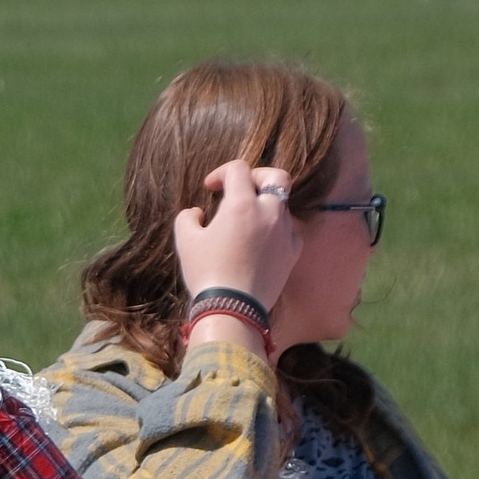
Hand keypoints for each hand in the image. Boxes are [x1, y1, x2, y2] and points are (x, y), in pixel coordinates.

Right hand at [173, 158, 299, 337]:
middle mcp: (269, 212)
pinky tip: (262, 242)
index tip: (210, 188)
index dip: (221, 173)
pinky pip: (289, 231)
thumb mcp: (185, 242)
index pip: (238, 169)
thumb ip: (187, 218)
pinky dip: (277, 230)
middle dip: (258, 176)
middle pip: (276, 176)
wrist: (233, 309)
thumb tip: (196, 212)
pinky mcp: (293, 252)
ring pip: (282, 204)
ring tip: (248, 221)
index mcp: (242, 204)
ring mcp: (285, 232)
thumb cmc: (206, 272)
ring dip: (265, 205)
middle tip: (243, 188)